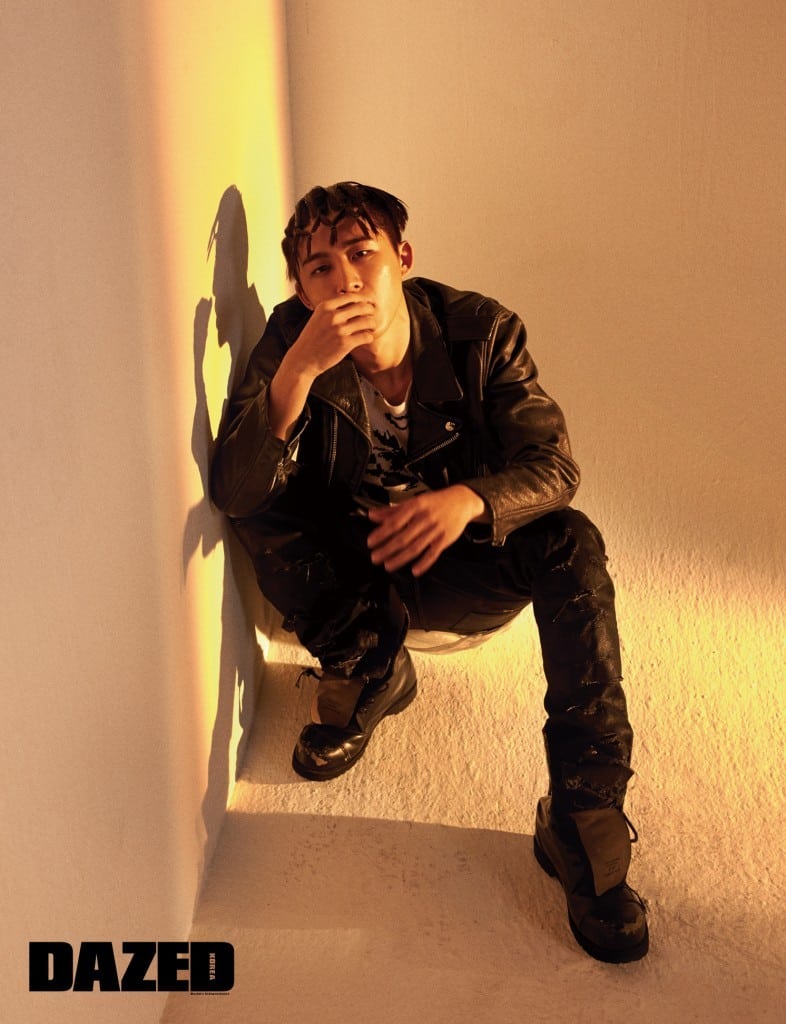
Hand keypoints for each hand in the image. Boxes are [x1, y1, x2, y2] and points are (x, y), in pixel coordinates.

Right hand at [289, 296, 376, 377]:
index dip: (364, 299)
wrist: (303, 359)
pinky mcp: (345, 343)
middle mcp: (332, 316)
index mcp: (325, 306)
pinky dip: (369, 337)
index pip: (351, 296)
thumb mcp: (318, 318)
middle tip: (372, 317)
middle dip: (371, 311)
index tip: (369, 304)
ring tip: (371, 328)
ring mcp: (339, 329)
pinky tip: (366, 339)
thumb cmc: (312, 339)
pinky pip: (366, 336)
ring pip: (367, 321)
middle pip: (362, 307)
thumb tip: (354, 302)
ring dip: (372, 324)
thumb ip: (333, 309)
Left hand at [366, 485, 486, 576]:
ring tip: (388, 565)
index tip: (371, 541)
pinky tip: (415, 570)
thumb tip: (372, 514)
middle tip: (375, 557)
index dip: (382, 533)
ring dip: (400, 558)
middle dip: (387, 549)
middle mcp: (425, 519)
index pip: (395, 521)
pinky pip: (433, 554)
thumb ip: (392, 510)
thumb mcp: (414, 501)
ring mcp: (436, 530)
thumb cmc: (436, 502)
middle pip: (404, 537)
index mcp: (416, 507)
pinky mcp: (445, 540)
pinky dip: (424, 563)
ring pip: (416, 547)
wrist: (462, 501)